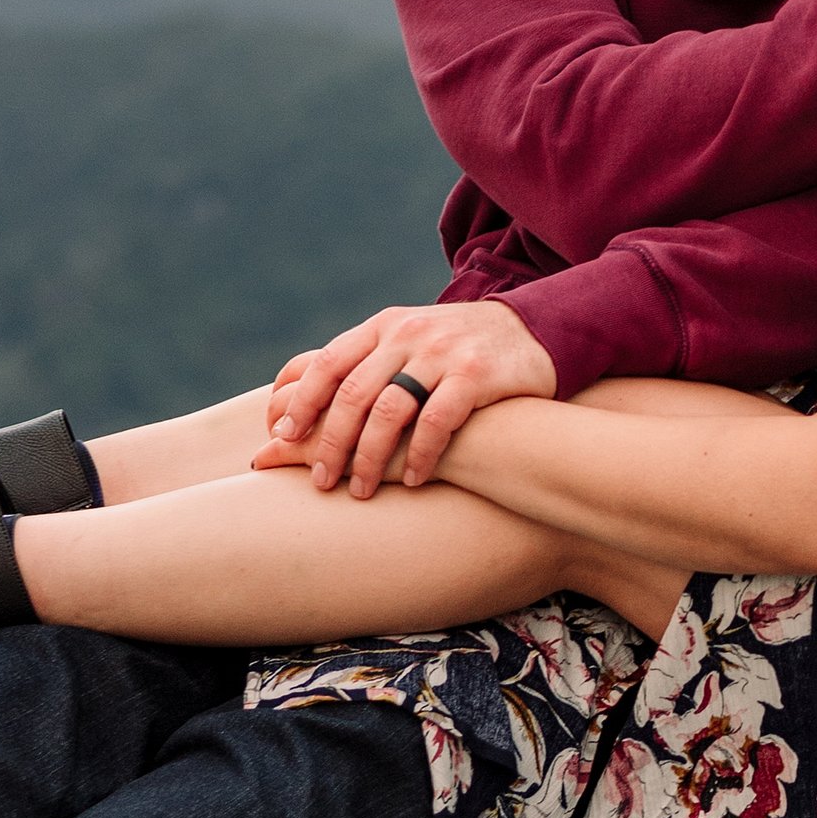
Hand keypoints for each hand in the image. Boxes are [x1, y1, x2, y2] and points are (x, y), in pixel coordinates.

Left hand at [253, 299, 557, 495]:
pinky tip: (416, 480)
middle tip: (321, 482)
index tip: (280, 437)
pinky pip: (437, 422)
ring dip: (370, 458)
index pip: (329, 362)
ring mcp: (443, 353)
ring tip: (362, 491)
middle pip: (353, 393)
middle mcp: (408, 335)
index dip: (301, 402)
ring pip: (389, 411)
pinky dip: (421, 455)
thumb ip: (368, 362)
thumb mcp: (410, 339)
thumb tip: (298, 400)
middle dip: (331, 443)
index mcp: (385, 326)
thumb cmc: (459, 350)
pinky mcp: (476, 375)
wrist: (536, 331)